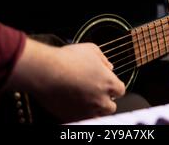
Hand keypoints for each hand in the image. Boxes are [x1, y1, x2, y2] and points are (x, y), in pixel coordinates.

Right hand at [8, 39, 125, 121]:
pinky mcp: (72, 118)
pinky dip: (80, 113)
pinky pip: (82, 119)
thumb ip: (103, 59)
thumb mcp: (90, 49)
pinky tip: (74, 103)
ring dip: (94, 108)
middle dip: (106, 100)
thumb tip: (108, 66)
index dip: (114, 85)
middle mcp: (100, 100)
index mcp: (108, 83)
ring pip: (98, 116)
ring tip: (85, 98)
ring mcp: (86, 111)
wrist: (47, 72)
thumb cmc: (68, 59)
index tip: (108, 81)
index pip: (120, 90)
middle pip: (111, 107)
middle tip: (97, 91)